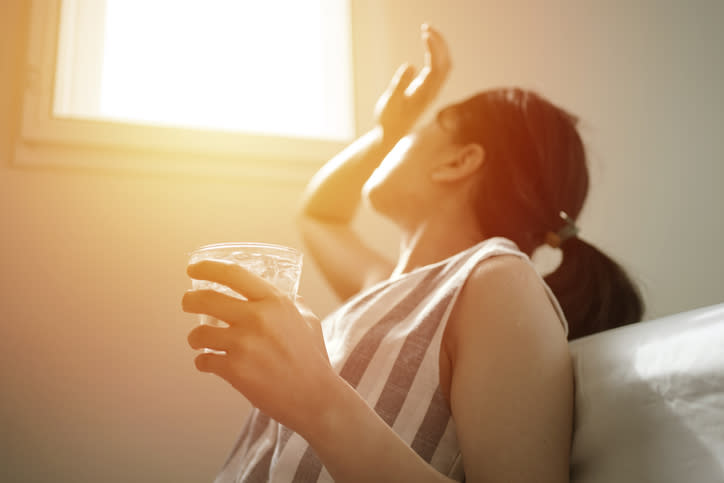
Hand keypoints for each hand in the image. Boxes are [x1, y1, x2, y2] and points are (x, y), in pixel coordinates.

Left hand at [182, 259, 332, 431]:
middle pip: (206, 299)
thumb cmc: (312, 359)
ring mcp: (244, 344)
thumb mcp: (308, 321)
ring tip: (201, 342)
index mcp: (275, 302)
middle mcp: (258, 318)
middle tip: (187, 302)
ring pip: (198, 333)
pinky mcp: (234, 370)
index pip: (233, 273)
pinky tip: (211, 363)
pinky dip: (203, 362)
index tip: (193, 269)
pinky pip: (204, 361)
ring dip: (195, 338)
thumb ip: (294, 305)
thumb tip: (287, 294)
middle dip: (189, 300)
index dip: (207, 267)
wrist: (314, 397)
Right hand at [374, 24, 451, 139]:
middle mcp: (432, 92)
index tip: (425, 34)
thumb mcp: (390, 102)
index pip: (436, 67)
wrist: (392, 136)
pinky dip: (436, 54)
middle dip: (440, 43)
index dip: (434, 48)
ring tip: (427, 32)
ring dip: (439, 47)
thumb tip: (410, 66)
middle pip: (445, 63)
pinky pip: (438, 69)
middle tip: (426, 27)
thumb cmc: (389, 120)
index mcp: (424, 94)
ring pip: (444, 65)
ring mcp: (432, 91)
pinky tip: (427, 45)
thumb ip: (400, 84)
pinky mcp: (428, 90)